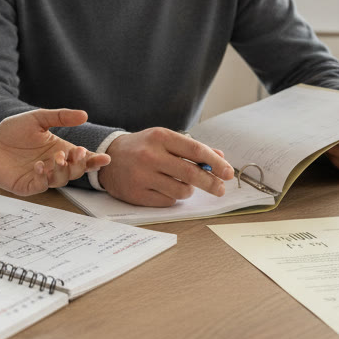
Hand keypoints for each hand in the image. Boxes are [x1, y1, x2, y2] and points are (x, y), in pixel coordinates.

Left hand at [0, 109, 110, 195]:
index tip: (104, 158)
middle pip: (75, 171)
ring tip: (58, 158)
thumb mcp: (38, 119)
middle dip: (80, 164)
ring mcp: (41, 177)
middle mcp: (54, 165)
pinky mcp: (27, 185)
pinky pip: (41, 186)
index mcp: (60, 150)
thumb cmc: (12, 132)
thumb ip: (60, 117)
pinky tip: (40, 166)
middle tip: (77, 152)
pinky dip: (44, 177)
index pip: (82, 158)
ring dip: (63, 170)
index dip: (94, 160)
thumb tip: (84, 114)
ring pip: (61, 180)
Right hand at [97, 128, 234, 206]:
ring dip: (188, 190)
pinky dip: (173, 197)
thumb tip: (220, 159)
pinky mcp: (136, 193)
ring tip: (182, 184)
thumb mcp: (166, 140)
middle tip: (220, 189)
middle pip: (191, 174)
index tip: (228, 173)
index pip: (196, 151)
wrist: (109, 156)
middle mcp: (150, 155)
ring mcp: (142, 175)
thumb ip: (193, 149)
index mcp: (160, 137)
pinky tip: (166, 188)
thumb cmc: (144, 147)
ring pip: (181, 190)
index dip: (216, 163)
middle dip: (211, 183)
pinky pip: (167, 201)